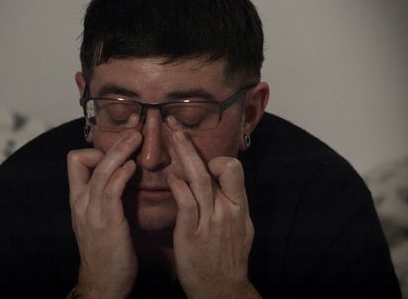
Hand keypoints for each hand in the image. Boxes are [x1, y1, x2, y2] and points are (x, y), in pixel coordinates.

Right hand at [67, 131, 141, 298]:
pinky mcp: (106, 222)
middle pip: (86, 159)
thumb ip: (107, 198)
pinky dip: (121, 174)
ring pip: (100, 170)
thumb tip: (123, 176)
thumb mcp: (100, 220)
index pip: (75, 161)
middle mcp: (81, 202)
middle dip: (114, 142)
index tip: (118, 151)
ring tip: (137, 138)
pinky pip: (110, 190)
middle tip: (134, 129)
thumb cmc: (107, 252)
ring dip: (120, 150)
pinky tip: (133, 167)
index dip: (95, 150)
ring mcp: (91, 212)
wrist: (102, 283)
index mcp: (78, 200)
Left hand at [166, 119, 258, 298]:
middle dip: (190, 144)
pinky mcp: (193, 235)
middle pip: (212, 167)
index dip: (215, 158)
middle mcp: (227, 210)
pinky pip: (186, 204)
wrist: (222, 290)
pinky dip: (178, 187)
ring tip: (168, 136)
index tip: (199, 156)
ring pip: (198, 180)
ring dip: (182, 154)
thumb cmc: (227, 259)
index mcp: (239, 207)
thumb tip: (220, 183)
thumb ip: (229, 203)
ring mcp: (210, 222)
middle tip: (173, 124)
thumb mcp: (239, 228)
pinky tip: (170, 176)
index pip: (232, 169)